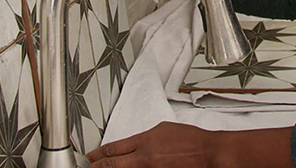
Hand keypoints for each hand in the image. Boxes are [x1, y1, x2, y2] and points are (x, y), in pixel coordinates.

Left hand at [87, 123, 294, 167]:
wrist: (209, 153)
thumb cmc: (191, 140)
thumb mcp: (163, 130)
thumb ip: (145, 139)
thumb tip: (133, 145)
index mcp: (145, 142)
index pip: (113, 149)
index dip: (97, 154)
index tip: (88, 157)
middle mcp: (144, 158)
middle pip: (111, 165)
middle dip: (96, 167)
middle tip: (86, 167)